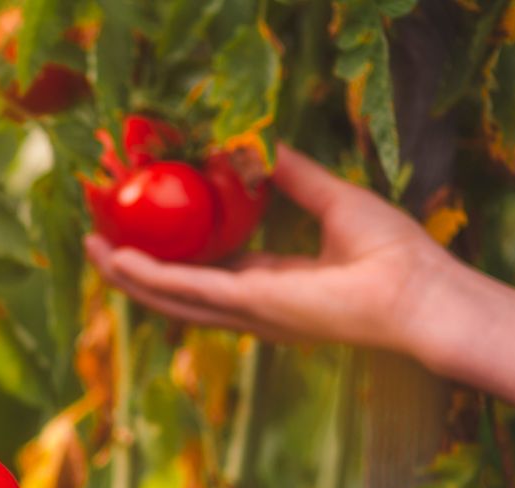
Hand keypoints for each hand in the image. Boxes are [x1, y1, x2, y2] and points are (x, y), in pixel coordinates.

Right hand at [86, 145, 458, 359]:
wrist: (420, 295)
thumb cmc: (396, 256)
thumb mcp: (336, 200)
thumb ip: (295, 178)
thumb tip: (263, 147)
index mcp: (273, 287)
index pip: (209, 272)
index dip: (171, 252)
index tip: (142, 227)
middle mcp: (253, 308)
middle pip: (176, 291)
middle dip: (133, 270)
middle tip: (96, 240)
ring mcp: (250, 313)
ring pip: (171, 298)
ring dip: (128, 277)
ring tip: (93, 251)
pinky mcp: (252, 307)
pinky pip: (190, 291)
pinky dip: (154, 278)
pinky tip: (123, 261)